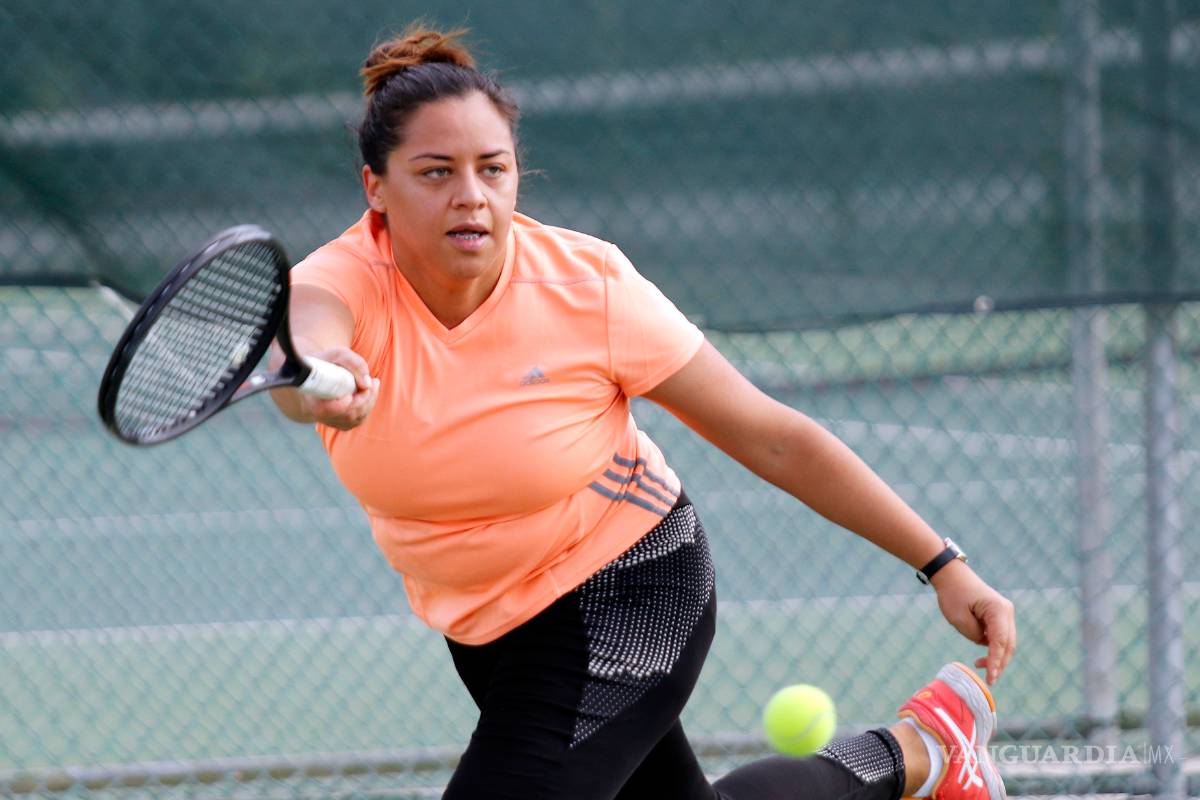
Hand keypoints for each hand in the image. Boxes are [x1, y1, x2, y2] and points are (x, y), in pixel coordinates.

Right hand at [298, 346, 378, 429]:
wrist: (317, 373)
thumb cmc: (327, 361)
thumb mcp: (339, 354)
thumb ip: (354, 364)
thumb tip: (367, 384)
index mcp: (310, 397)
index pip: (328, 409)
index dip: (344, 403)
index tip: (354, 391)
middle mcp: (318, 414)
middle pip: (348, 413)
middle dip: (366, 397)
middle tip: (374, 381)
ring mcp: (330, 421)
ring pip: (356, 417)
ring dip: (370, 400)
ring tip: (374, 383)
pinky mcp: (341, 423)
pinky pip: (360, 418)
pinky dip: (368, 405)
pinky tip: (368, 392)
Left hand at [930, 560, 1016, 684]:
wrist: (950, 575)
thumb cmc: (952, 594)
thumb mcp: (959, 620)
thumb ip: (975, 636)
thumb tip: (986, 645)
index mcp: (998, 610)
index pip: (1000, 642)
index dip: (996, 662)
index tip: (991, 678)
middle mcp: (1006, 611)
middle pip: (1008, 644)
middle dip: (1000, 663)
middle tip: (989, 679)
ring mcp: (1005, 612)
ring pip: (1007, 641)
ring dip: (997, 656)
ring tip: (980, 665)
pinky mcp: (999, 614)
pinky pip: (1000, 635)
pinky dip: (994, 647)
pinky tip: (982, 655)